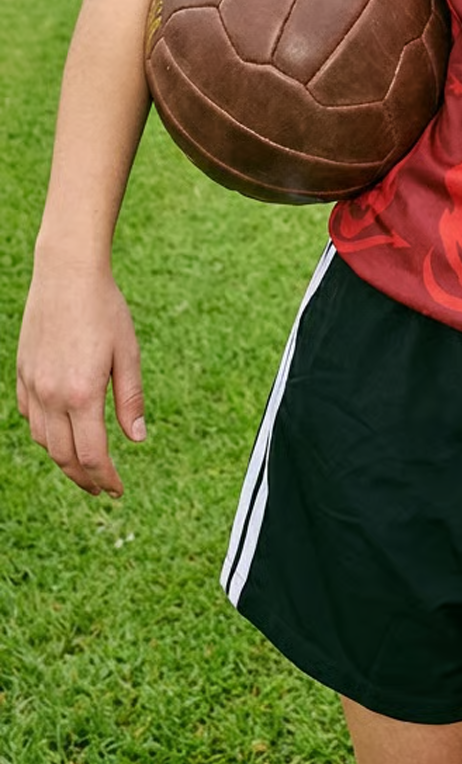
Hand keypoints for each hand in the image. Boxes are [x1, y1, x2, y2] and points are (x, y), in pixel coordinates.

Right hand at [16, 267, 145, 498]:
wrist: (67, 274)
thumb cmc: (104, 309)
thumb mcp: (128, 352)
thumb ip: (130, 399)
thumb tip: (137, 439)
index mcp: (83, 393)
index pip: (92, 455)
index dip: (105, 479)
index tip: (118, 489)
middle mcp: (52, 395)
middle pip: (64, 456)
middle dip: (85, 478)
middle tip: (102, 487)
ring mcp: (33, 385)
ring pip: (43, 441)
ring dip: (63, 460)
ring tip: (84, 465)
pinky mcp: (23, 374)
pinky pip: (30, 417)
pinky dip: (45, 434)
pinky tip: (60, 433)